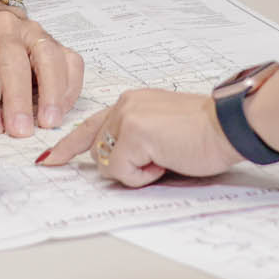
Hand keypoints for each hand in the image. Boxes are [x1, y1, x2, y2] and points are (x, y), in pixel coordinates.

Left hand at [0, 0, 84, 135]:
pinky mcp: (54, 40)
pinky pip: (70, 60)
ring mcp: (32, 30)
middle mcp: (3, 25)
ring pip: (47, 56)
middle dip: (18, 98)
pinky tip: (62, 110)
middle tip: (20, 130)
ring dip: (51, 92)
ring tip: (49, 122)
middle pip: (13, 58)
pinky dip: (69, 87)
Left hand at [37, 87, 239, 185]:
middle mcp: (123, 105)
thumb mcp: (162, 133)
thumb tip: (116, 164)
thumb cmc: (206, 134)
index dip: (68, 146)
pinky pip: (122, 172)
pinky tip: (167, 159)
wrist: (229, 126)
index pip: (91, 126)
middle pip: (97, 151)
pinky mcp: (132, 134)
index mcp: (131, 102)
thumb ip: (136, 140)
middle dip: (125, 166)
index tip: (49, 159)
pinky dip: (144, 176)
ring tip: (168, 156)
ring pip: (108, 163)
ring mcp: (125, 118)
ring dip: (138, 171)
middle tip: (160, 160)